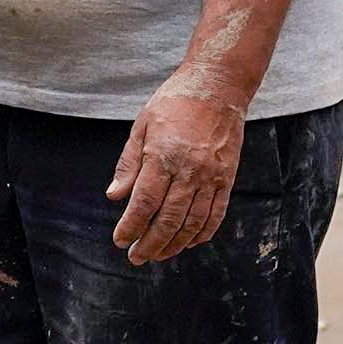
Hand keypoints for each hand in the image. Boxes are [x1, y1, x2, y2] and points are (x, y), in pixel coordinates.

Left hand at [107, 78, 244, 263]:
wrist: (218, 86)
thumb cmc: (175, 103)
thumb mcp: (142, 126)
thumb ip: (128, 164)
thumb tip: (114, 196)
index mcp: (163, 156)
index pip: (144, 203)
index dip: (131, 226)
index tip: (120, 240)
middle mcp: (189, 170)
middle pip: (168, 219)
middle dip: (150, 244)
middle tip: (136, 257)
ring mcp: (211, 176)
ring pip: (192, 222)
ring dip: (174, 244)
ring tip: (159, 255)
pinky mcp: (228, 178)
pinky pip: (216, 214)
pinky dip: (203, 233)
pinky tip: (189, 242)